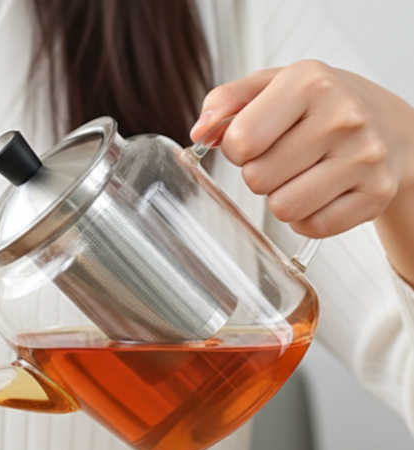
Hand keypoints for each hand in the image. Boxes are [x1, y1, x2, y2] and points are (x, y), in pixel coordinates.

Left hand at [190, 60, 413, 283]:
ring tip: (301, 175)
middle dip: (260, 174)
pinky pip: (312, 227)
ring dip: (282, 199)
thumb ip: (226, 101)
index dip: (237, 149)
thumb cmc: (320, 107)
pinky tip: (321, 192)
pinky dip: (307, 217)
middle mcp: (343, 117)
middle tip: (283, 158)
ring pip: (283, 208)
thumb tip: (200, 131)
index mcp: (310, 83)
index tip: (253, 140)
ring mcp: (364, 157)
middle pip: (257, 179)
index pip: (240, 141)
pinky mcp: (376, 194)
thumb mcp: (272, 86)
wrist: (389, 125)